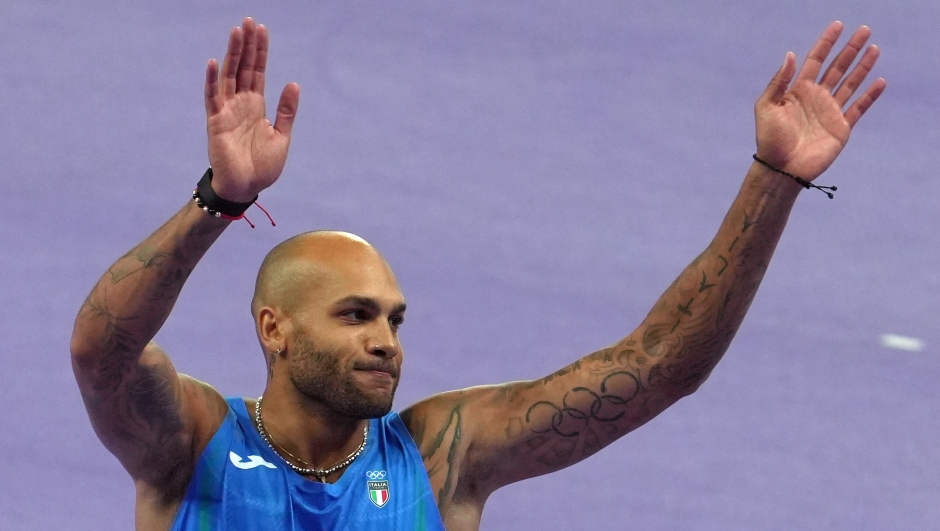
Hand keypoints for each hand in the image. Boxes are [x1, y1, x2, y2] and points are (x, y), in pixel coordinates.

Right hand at [204, 17, 299, 201]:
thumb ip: (286, 111)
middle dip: (246, 45)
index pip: (257, 72)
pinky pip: (212, 98)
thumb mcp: (281, 136)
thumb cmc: (262, 166)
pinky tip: (215, 62)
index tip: (261, 29)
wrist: (246, 188)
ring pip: (229, 76)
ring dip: (232, 54)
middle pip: (243, 68)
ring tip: (236, 32)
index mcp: (256, 106)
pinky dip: (213, 80)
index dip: (260, 51)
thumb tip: (293, 83)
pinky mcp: (216, 122)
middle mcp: (240, 104)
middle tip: (249, 21)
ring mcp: (226, 111)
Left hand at [754, 21, 885, 180]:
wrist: (781, 168)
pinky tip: (879, 81)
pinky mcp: (841, 128)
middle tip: (864, 30)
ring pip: (850, 83)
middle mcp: (816, 98)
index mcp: (798, 90)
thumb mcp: (766, 107)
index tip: (837, 26)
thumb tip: (790, 55)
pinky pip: (858, 108)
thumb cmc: (769, 139)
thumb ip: (778, 82)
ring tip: (873, 49)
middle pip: (837, 67)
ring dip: (863, 67)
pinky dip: (869, 96)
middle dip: (850, 49)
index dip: (826, 43)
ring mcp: (830, 112)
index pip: (816, 60)